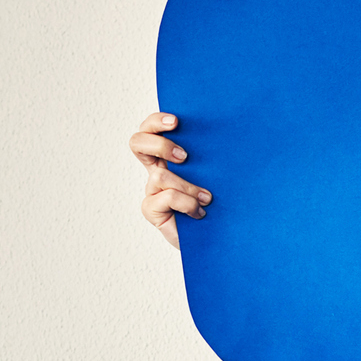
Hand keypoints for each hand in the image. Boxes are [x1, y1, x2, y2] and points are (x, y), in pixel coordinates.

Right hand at [130, 111, 211, 249]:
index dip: (156, 122)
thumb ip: (208, 159)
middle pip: (137, 142)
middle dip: (160, 144)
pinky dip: (186, 203)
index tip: (177, 121)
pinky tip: (199, 213)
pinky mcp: (151, 209)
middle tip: (185, 157)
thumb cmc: (216, 206)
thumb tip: (223, 134)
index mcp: (167, 157)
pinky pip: (166, 196)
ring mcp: (151, 190)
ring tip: (206, 198)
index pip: (150, 129)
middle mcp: (155, 170)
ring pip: (160, 175)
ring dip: (188, 186)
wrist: (214, 239)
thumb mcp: (214, 177)